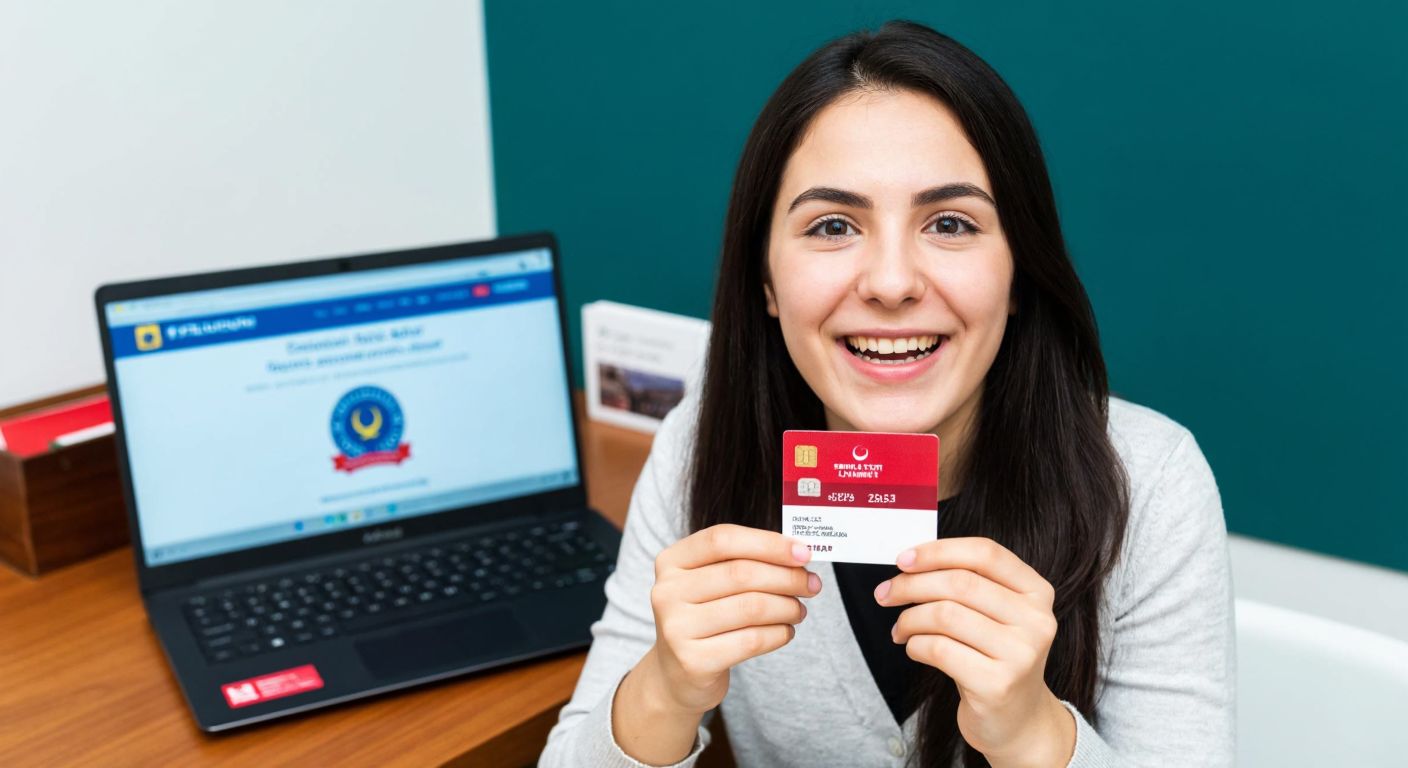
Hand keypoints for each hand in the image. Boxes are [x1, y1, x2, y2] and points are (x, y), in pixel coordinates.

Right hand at [645, 523, 819, 713]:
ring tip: (798, 610)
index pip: (723, 539)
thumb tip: (799, 554)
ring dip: (787, 607)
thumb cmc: (705, 619)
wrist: (677, 676)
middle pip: (741, 573)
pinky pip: (751, 640)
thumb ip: (745, 562)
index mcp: (671, 561)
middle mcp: (666, 591)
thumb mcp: (711, 583)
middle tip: (811, 584)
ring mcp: (676, 627)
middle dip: (787, 577)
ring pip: (751, 607)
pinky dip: (779, 634)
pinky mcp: (692, 661)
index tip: (804, 552)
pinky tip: (786, 631)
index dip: (768, 543)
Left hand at [875, 537, 1074, 767]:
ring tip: (899, 629)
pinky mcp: (997, 684)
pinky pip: (939, 650)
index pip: (985, 553)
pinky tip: (914, 649)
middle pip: (959, 583)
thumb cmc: (994, 658)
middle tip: (885, 594)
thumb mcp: (995, 616)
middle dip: (911, 585)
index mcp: (1037, 592)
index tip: (902, 559)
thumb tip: (909, 562)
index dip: (938, 551)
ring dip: (909, 619)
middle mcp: (1037, 620)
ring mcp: (1020, 654)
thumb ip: (967, 583)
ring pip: (945, 615)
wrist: (1018, 721)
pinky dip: (915, 645)